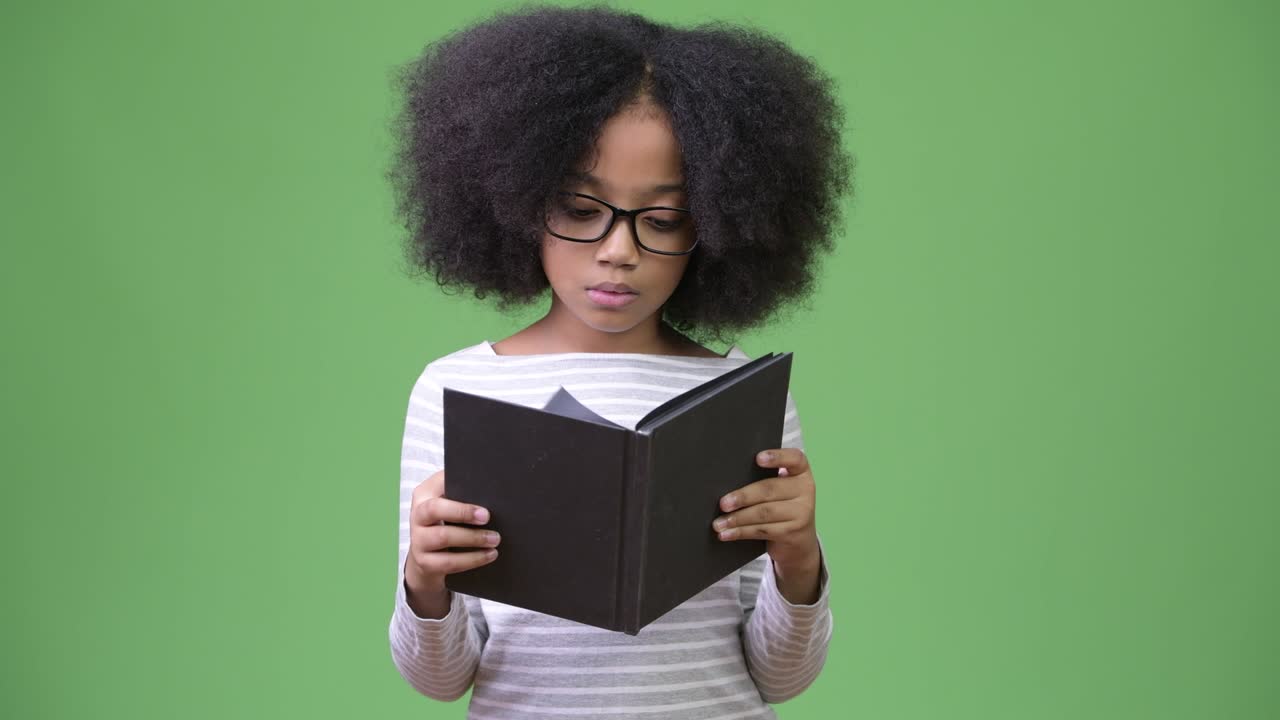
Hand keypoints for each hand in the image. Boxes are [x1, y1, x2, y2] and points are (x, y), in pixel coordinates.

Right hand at [404, 468, 499, 603]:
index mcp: (424, 494)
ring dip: (473, 538)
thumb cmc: (448, 523)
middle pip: (435, 509)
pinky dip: (472, 559)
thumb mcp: (451, 505)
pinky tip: (489, 555)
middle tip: (487, 517)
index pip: (438, 483)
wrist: (428, 558)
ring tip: (495, 539)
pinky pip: (449, 562)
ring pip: (444, 537)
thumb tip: (491, 490)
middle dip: (463, 512)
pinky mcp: (424, 562)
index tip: (481, 492)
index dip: (457, 485)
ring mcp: (418, 540)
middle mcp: (417, 515)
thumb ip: (464, 494)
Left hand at [712, 448, 821, 602]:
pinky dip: (741, 532)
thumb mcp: (781, 489)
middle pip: (770, 489)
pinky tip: (727, 534)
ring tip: (719, 523)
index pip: (794, 459)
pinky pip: (762, 530)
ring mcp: (802, 512)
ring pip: (764, 513)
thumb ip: (764, 479)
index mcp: (801, 472)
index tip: (758, 458)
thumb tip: (726, 479)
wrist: (800, 541)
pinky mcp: (793, 532)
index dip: (777, 457)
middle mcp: (805, 490)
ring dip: (737, 518)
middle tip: (723, 503)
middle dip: (743, 496)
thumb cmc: (781, 506)